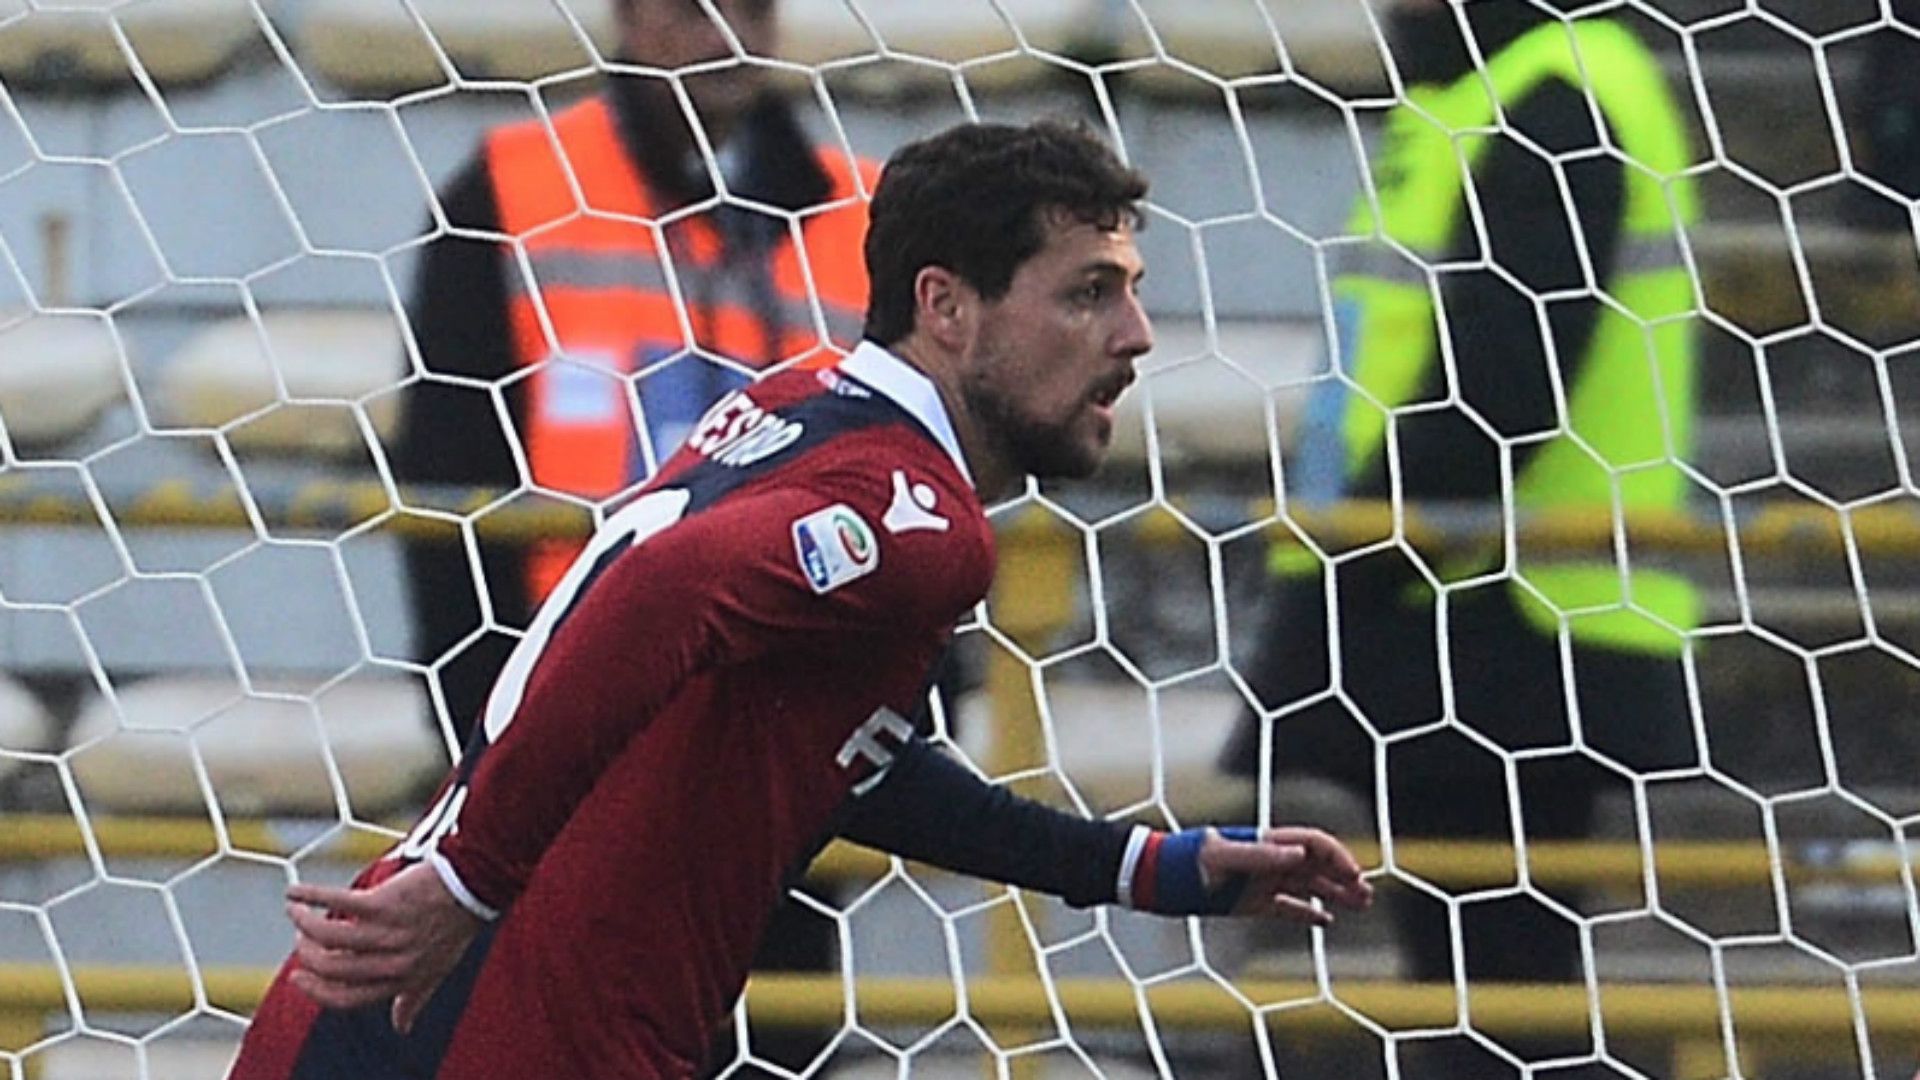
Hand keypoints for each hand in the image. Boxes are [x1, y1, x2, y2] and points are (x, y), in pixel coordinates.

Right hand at [285, 861, 485, 1033]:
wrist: (474, 885)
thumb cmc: (453, 926)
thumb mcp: (438, 969)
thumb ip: (414, 998)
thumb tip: (402, 1028)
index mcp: (402, 980)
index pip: (346, 998)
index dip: (316, 991)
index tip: (297, 977)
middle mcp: (394, 960)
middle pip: (332, 967)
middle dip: (307, 956)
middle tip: (300, 939)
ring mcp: (389, 931)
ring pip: (328, 936)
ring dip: (304, 924)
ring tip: (296, 912)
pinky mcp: (385, 902)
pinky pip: (335, 902)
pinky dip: (309, 897)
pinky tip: (294, 892)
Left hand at [1198, 826, 1374, 924]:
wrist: (1155, 879)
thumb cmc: (1183, 861)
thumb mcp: (1219, 857)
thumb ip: (1259, 856)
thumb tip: (1298, 853)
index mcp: (1264, 843)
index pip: (1312, 844)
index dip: (1336, 856)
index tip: (1353, 875)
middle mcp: (1268, 861)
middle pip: (1316, 865)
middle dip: (1344, 877)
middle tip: (1368, 896)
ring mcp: (1261, 882)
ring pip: (1308, 887)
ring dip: (1335, 895)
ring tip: (1360, 906)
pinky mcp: (1251, 903)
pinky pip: (1286, 908)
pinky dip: (1307, 913)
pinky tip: (1326, 921)